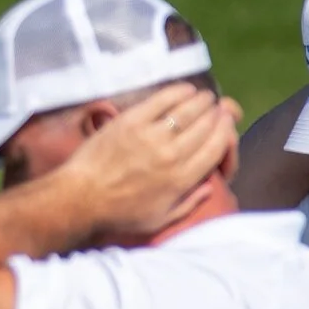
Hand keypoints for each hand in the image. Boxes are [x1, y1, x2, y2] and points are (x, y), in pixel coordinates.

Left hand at [59, 83, 242, 243]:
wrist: (81, 197)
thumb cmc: (119, 213)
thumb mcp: (160, 219)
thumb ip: (189, 204)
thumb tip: (210, 188)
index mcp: (181, 179)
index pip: (215, 147)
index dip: (225, 131)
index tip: (226, 122)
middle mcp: (172, 155)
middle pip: (205, 126)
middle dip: (216, 114)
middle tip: (217, 107)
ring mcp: (150, 136)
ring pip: (187, 110)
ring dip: (201, 101)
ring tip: (205, 97)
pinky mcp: (130, 121)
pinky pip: (161, 100)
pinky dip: (178, 92)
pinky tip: (186, 89)